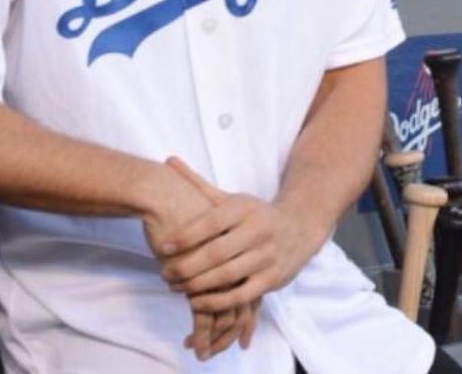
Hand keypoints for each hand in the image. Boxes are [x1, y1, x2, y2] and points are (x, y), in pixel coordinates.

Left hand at [141, 161, 259, 360]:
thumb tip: (168, 160)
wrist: (299, 228)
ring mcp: (266, 257)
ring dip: (198, 286)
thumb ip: (197, 183)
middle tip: (164, 273)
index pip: (211, 223)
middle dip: (187, 266)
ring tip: (175, 287)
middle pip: (217, 253)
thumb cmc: (253, 213)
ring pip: (227, 276)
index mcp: (243, 209)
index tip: (163, 246)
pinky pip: (242, 295)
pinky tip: (196, 302)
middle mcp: (257, 231)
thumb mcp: (229, 197)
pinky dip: (217, 301)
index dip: (186, 236)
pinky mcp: (272, 280)